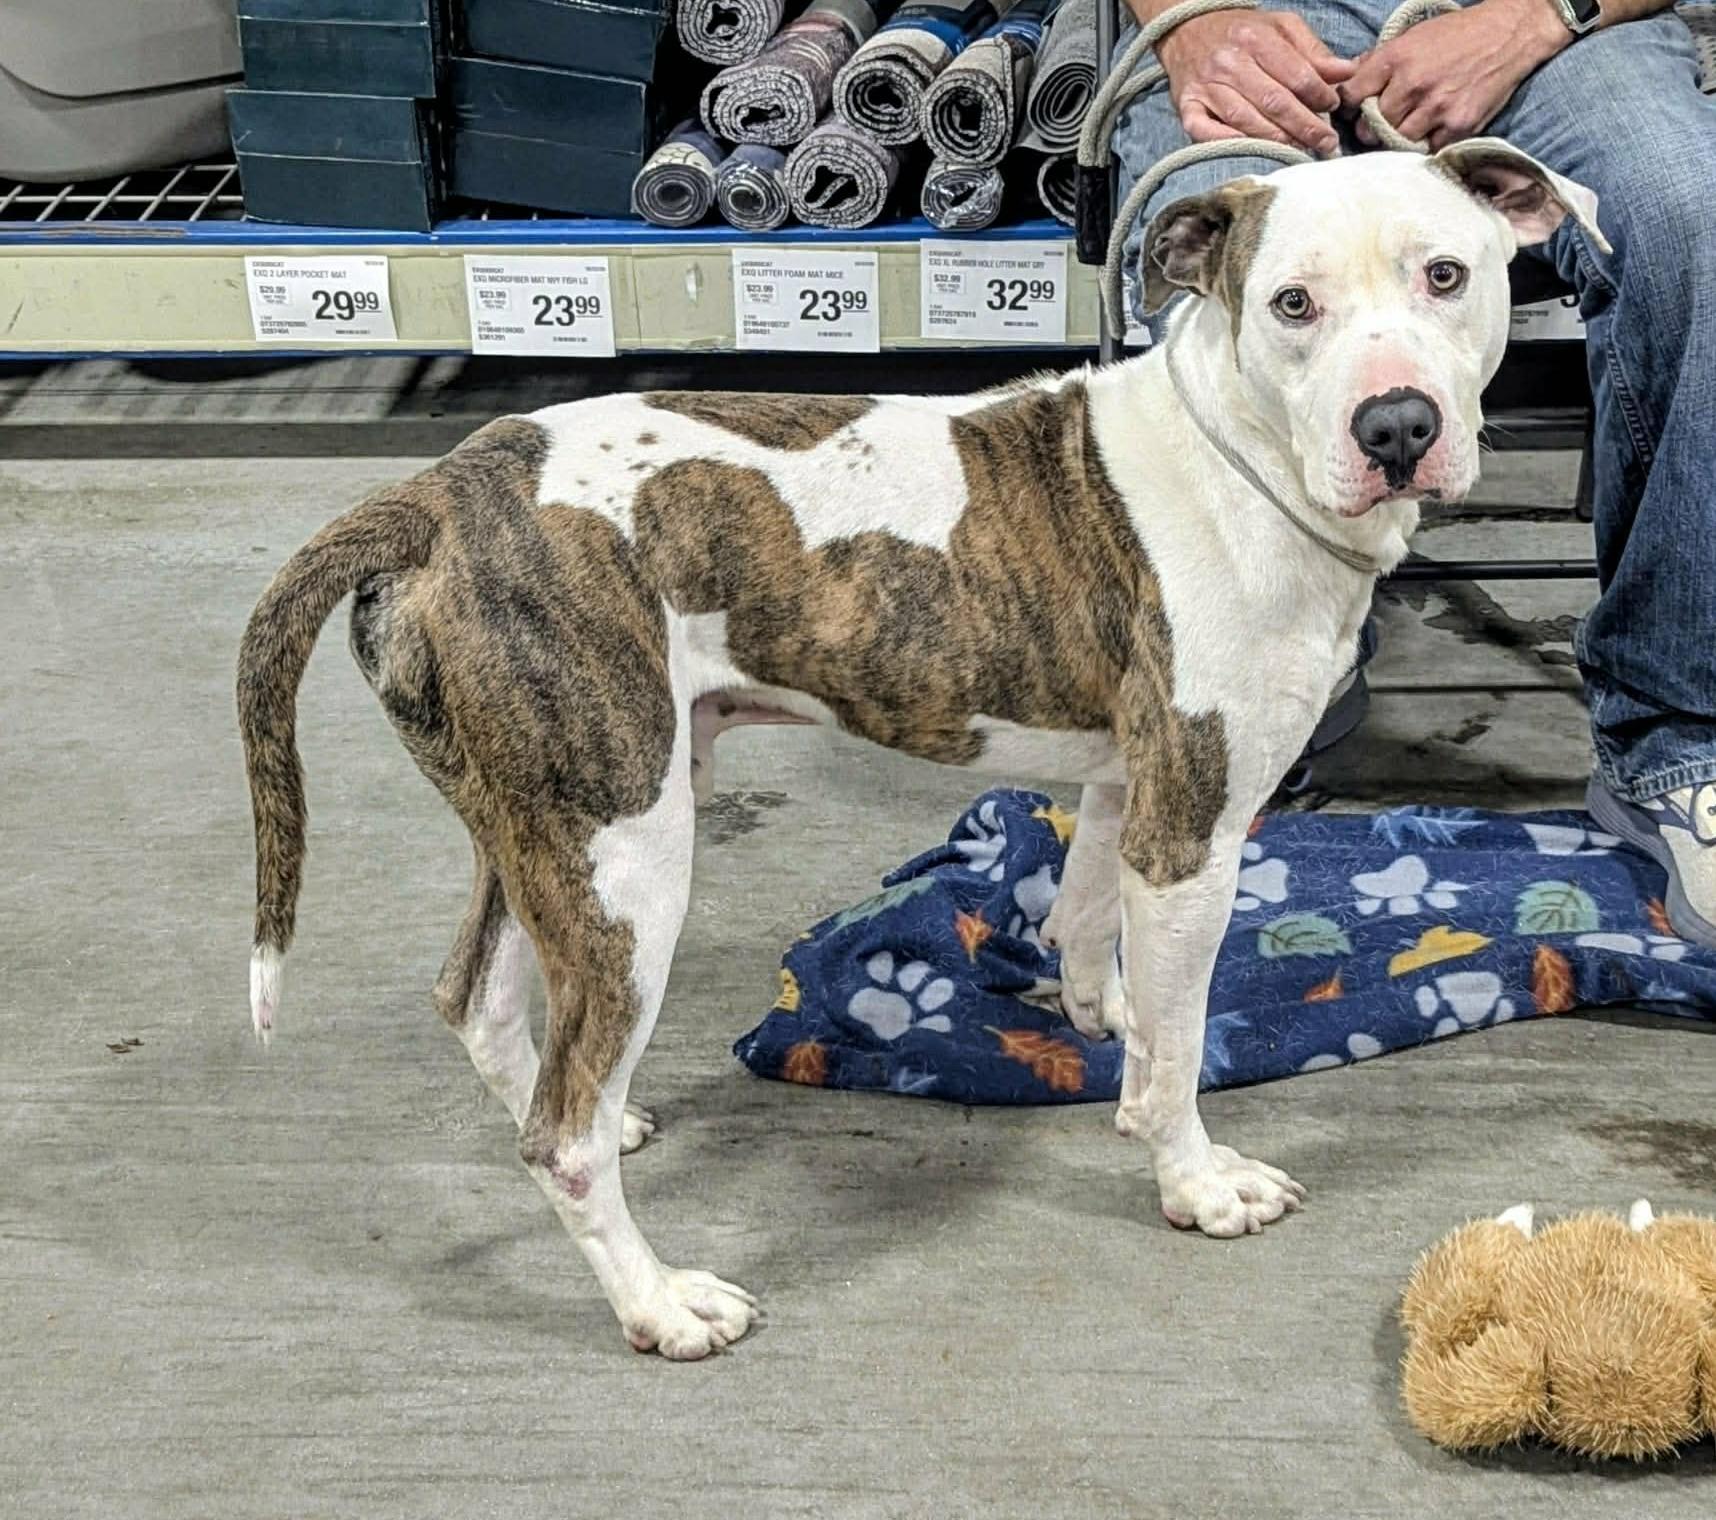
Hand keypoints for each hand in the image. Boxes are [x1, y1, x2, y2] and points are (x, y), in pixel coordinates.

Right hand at [1158, 11, 1355, 155]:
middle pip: (1274, 101)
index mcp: (1256, 38)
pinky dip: (1230, 143)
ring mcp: (1206, 86)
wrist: (1188, 28)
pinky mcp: (1186, 106)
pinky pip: (1207, 132)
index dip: (1319, 96)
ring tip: (1299, 150)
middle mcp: (1229, 62)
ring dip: (1276, 140)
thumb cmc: (1242, 32)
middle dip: (1305, 126)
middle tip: (1326, 144)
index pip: (1297, 75)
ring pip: (1245, 120)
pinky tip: (1253, 151)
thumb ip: (1313, 52)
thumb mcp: (1281, 28)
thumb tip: (1346, 72)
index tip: (1333, 108)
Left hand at [1339, 0, 1569, 150]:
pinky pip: (1427, 147)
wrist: (1509, 33)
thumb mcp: (1413, 36)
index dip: (1349, 106)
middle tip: (1381, 125)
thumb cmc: (1457, 35)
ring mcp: (1436, 107)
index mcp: (1396, 58)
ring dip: (1397, 139)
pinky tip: (1431, 130)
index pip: (1352, 95)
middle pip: (1371, 126)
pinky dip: (1426, 143)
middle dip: (1372, 128)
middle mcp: (1413, 83)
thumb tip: (1349, 78)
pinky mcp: (1457, 125)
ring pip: (1396, 140)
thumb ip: (1380, 59)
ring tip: (1406, 128)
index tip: (1355, 110)